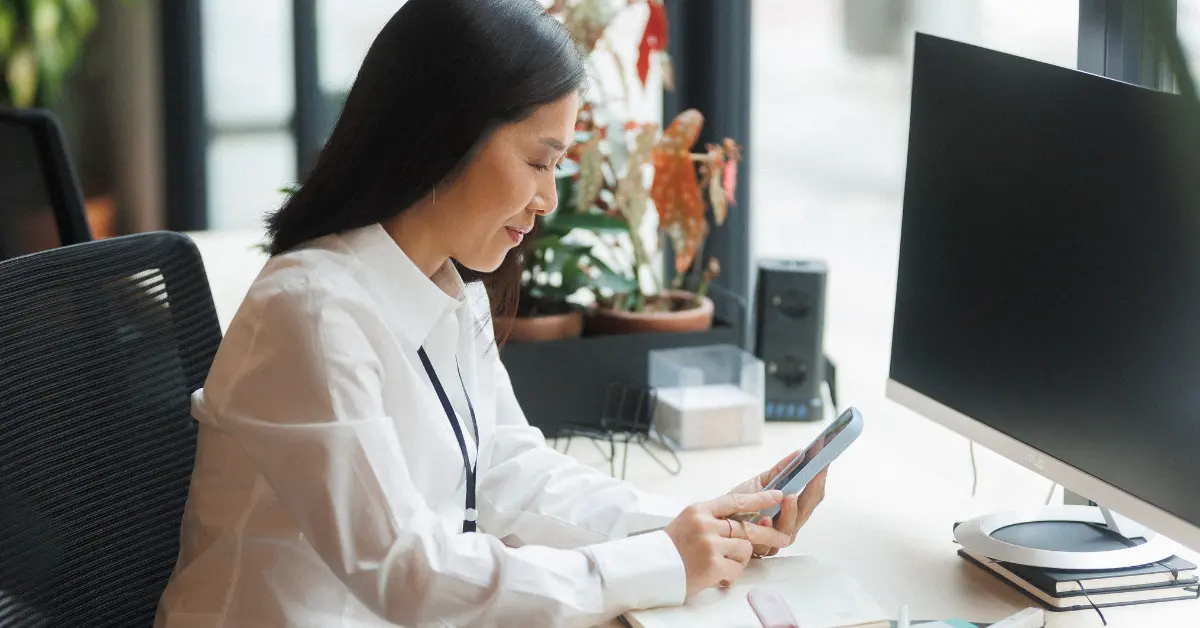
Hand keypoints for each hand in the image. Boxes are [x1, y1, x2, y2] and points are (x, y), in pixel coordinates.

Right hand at [663, 491, 791, 597]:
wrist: (649, 569)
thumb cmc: (670, 548)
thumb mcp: (688, 522)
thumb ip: (713, 518)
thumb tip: (744, 521)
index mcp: (699, 510)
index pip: (735, 500)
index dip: (759, 498)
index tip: (777, 495)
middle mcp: (705, 524)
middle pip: (748, 526)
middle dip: (769, 533)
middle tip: (783, 538)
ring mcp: (709, 544)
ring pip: (745, 548)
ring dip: (740, 559)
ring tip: (723, 564)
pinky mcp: (712, 565)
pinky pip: (738, 569)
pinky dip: (732, 575)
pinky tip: (717, 576)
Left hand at [728, 450, 828, 557]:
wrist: (717, 520)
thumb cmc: (739, 503)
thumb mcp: (761, 483)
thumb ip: (781, 470)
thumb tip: (800, 452)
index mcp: (790, 509)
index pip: (812, 496)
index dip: (819, 481)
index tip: (823, 465)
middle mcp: (787, 525)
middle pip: (806, 511)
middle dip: (810, 493)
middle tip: (813, 477)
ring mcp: (775, 538)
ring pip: (790, 528)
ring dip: (790, 513)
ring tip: (788, 497)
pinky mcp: (761, 548)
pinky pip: (768, 542)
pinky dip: (767, 528)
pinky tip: (765, 518)